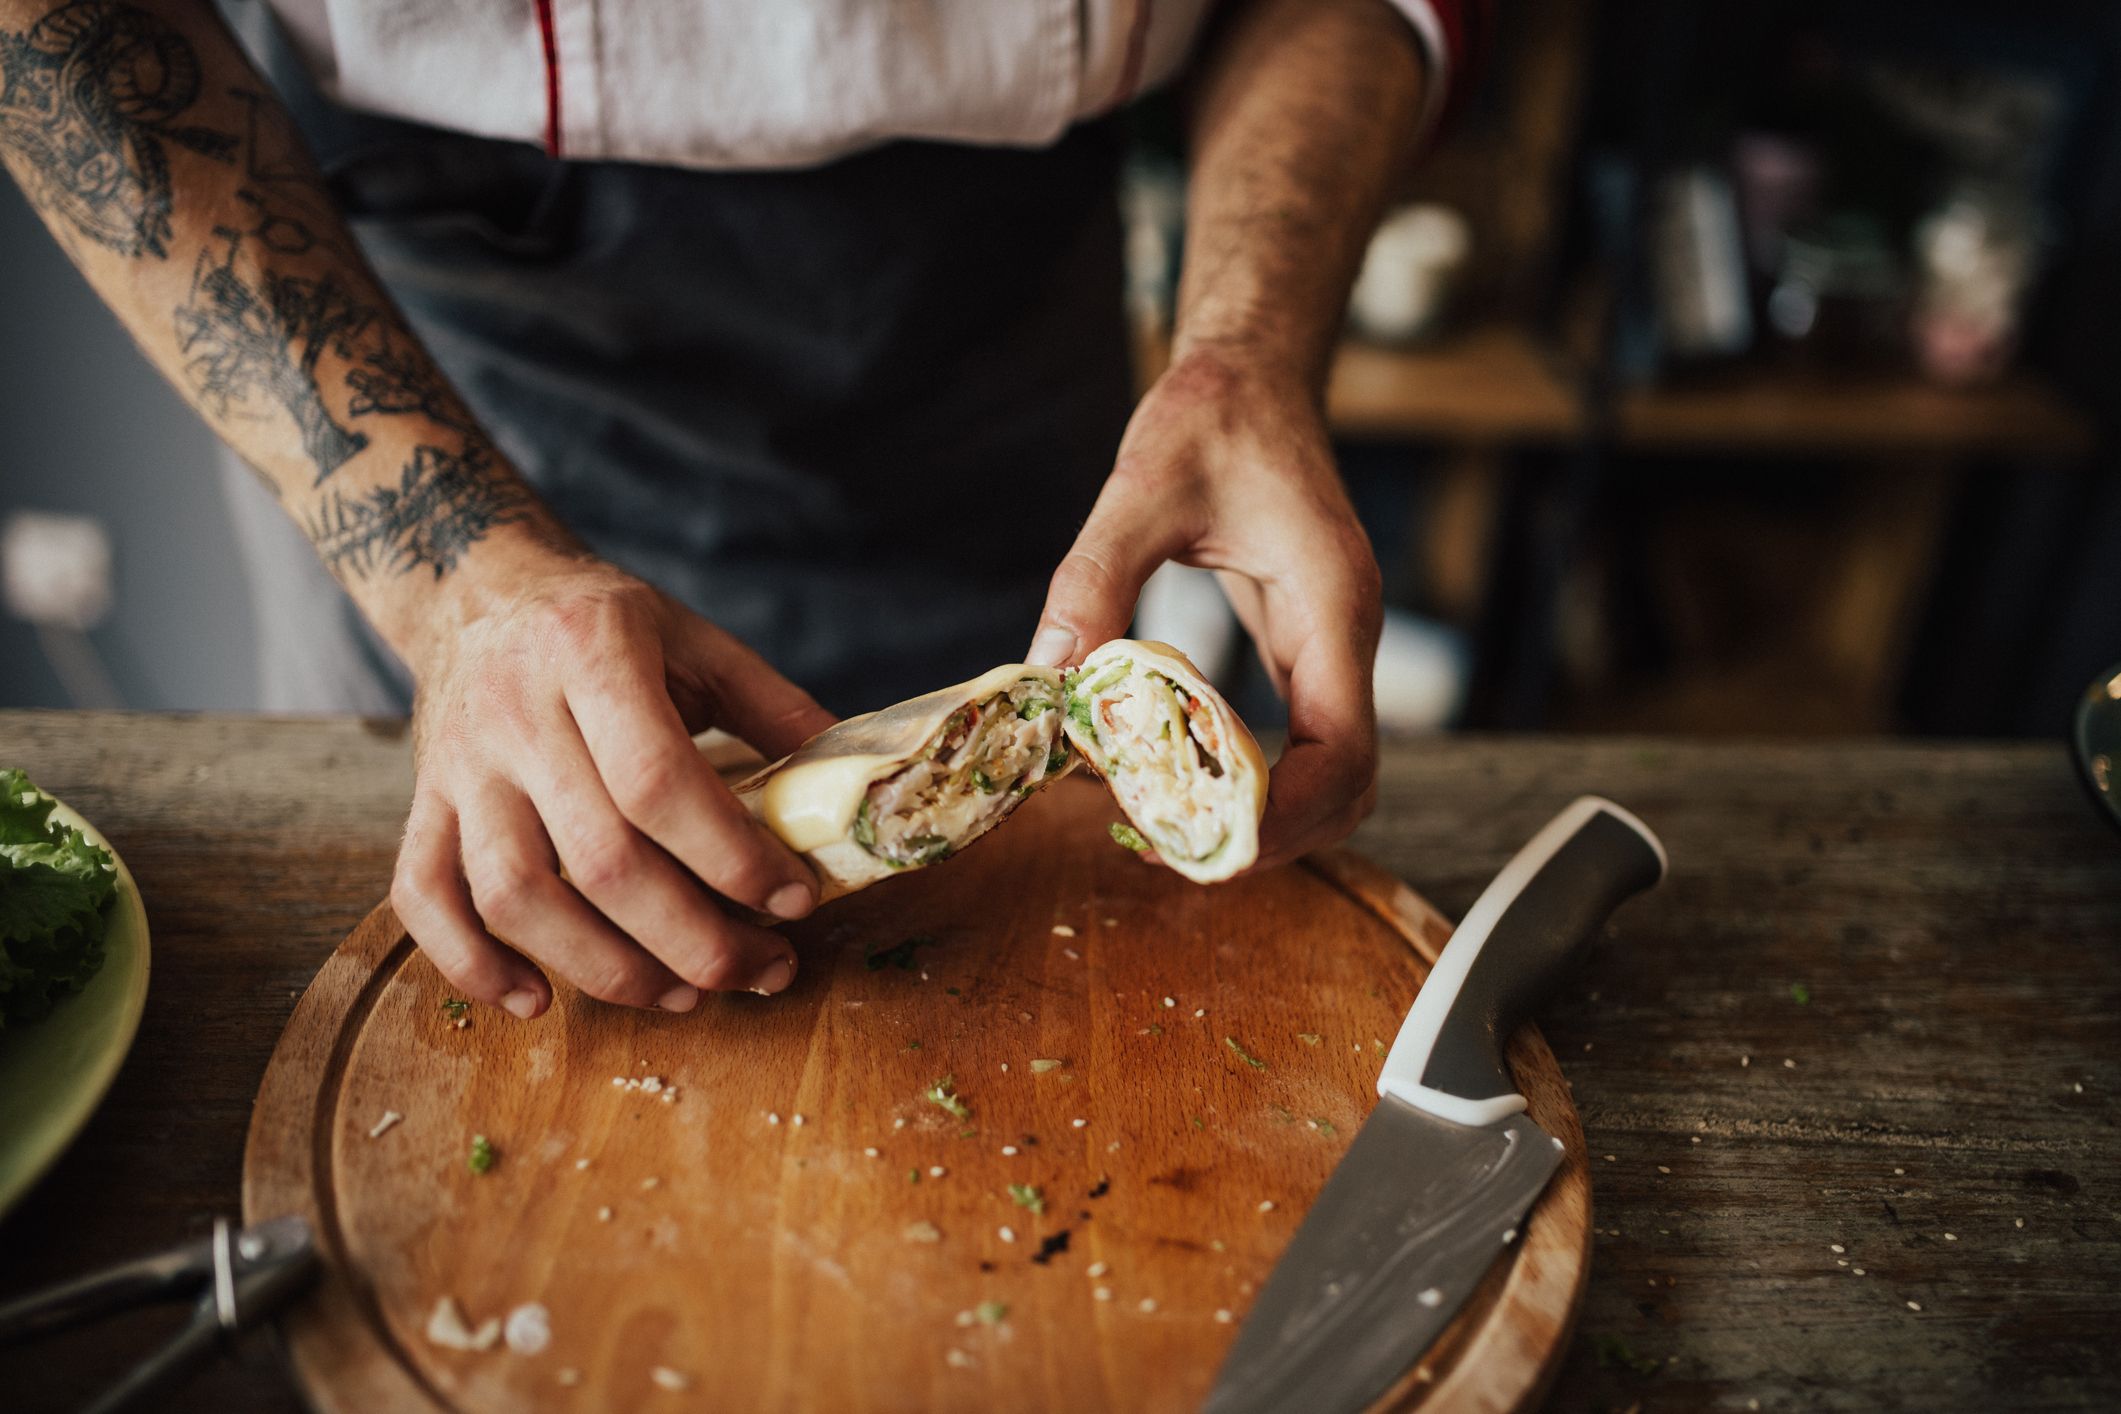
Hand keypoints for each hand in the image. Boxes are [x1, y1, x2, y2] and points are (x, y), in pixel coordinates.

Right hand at [389, 550, 836, 1017]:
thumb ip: (772, 705)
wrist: (477, 588)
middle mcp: (516, 712)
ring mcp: (458, 766)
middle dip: (692, 938)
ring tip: (681, 995)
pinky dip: (472, 965)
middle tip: (759, 970)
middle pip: (600, 859)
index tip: (793, 899)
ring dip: (604, 968)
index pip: (660, 781)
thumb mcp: (694, 636)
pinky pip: (423, 899)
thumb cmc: (601, 620)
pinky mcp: (422, 805)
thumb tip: (855, 780)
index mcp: (593, 654)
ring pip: (515, 897)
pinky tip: (538, 1001)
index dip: (732, 856)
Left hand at [1028, 348, 1381, 869]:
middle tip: (1177, 854)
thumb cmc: (1213, 417)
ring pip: (1332, 772)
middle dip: (1275, 836)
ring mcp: (1328, 647)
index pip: (1344, 748)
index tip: (1212, 840)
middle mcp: (1342, 635)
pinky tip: (1176, 779)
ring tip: (1171, 832)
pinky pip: (1298, 741)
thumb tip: (1050, 675)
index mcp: (1330, 603)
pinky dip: (1251, 780)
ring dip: (1267, 818)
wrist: (1251, 377)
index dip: (1290, 815)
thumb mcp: (1140, 488)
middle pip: (1350, 784)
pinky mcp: (1301, 649)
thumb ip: (1096, 579)